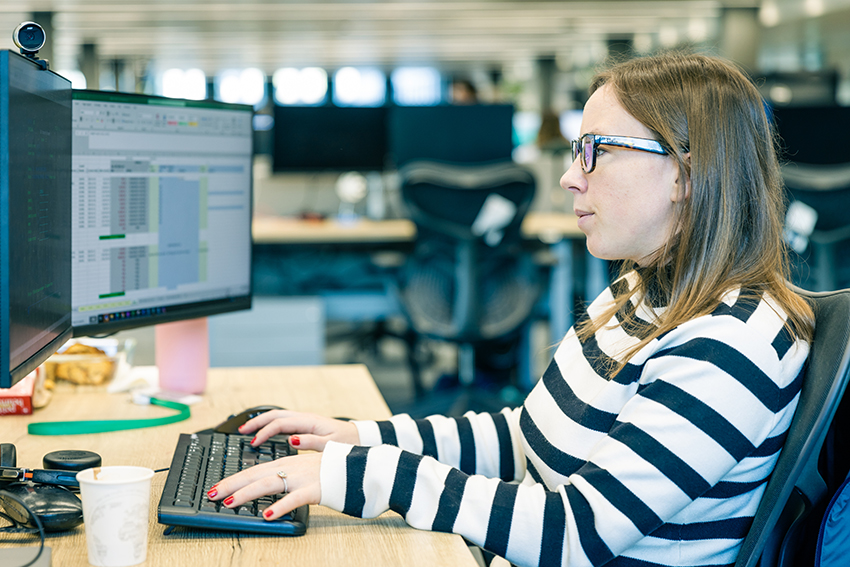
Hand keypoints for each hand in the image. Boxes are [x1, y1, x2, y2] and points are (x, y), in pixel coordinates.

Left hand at [207, 453, 321, 519]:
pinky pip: (294, 499)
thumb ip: (286, 477)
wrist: (358, 467)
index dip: (233, 479)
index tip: (216, 488)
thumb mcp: (305, 471)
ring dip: (246, 493)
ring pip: (269, 483)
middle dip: (231, 484)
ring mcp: (302, 477)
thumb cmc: (332, 471)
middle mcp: (291, 467)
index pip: (254, 470)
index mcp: (287, 463)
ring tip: (229, 503)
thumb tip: (267, 487)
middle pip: (255, 474)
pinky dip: (280, 506)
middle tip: (211, 494)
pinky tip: (268, 515)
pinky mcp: (315, 489)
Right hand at [237, 409, 359, 450]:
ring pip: (277, 417)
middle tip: (240, 430)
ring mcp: (304, 421)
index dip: (264, 432)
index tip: (253, 443)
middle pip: (274, 415)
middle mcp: (304, 418)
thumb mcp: (329, 444)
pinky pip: (283, 423)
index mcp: (309, 421)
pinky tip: (264, 435)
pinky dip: (270, 426)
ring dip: (261, 422)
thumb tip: (291, 440)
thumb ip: (310, 442)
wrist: (359, 437)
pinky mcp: (305, 426)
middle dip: (256, 421)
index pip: (279, 423)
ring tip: (246, 431)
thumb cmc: (347, 442)